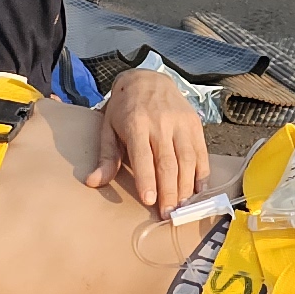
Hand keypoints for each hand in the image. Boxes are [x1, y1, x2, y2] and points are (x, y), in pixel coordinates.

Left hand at [86, 62, 210, 213]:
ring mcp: (181, 122)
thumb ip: (106, 157)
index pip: (143, 156)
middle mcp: (161, 122)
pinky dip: (201, 174)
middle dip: (169, 191)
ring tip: (181, 207)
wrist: (148, 79)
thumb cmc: (124, 108)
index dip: (147, 179)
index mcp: (136, 123)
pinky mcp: (195, 124)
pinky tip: (197, 190)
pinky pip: (201, 152)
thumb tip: (93, 181)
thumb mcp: (108, 128)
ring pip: (187, 159)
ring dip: (186, 186)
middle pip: (168, 162)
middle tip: (168, 214)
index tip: (150, 201)